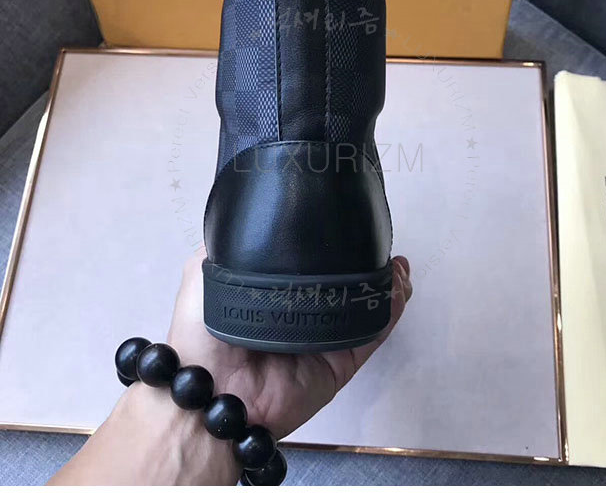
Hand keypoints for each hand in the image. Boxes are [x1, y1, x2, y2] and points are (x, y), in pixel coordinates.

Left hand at [167, 249, 412, 438]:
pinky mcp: (341, 363)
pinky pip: (371, 334)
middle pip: (348, 287)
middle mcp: (304, 316)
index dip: (337, 248)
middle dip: (370, 266)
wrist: (212, 393)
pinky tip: (398, 286)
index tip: (352, 226)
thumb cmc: (203, 332)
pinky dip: (390, 311)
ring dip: (387, 286)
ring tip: (398, 265)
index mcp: (277, 297)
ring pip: (366, 309)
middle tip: (384, 246)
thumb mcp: (203, 275)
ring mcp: (325, 340)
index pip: (316, 268)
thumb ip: (221, 248)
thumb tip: (239, 216)